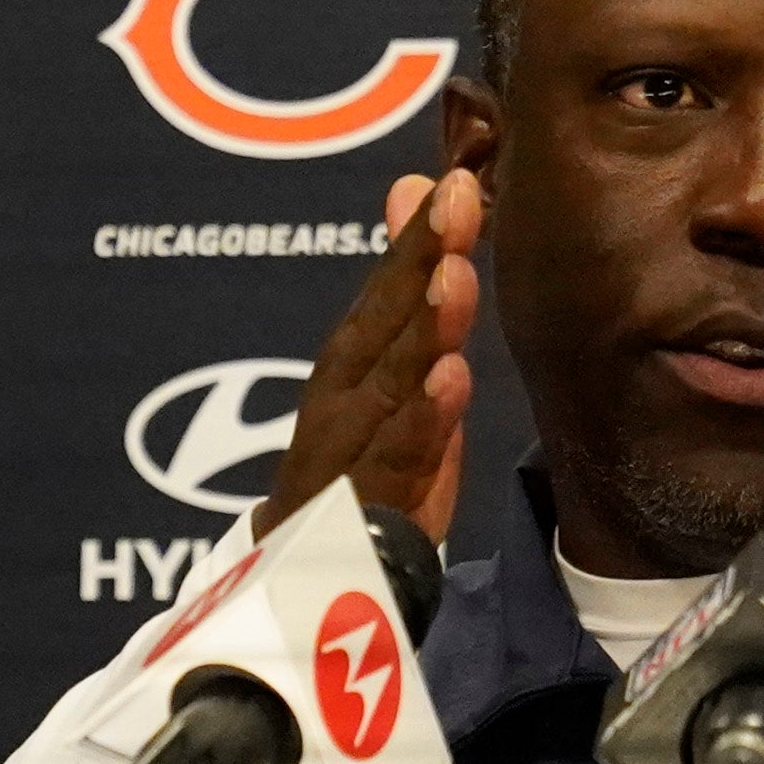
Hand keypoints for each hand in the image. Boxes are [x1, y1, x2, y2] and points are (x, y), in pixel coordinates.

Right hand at [251, 170, 481, 543]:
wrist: (302, 584)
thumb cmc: (359, 458)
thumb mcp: (389, 364)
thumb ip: (405, 279)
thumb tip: (417, 182)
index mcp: (357, 361)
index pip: (392, 286)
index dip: (421, 233)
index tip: (460, 179)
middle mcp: (345, 395)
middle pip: (385, 319)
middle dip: (420, 257)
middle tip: (457, 199)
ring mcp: (351, 450)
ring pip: (390, 382)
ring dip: (422, 329)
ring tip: (454, 276)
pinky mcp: (366, 508)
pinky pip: (397, 461)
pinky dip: (422, 420)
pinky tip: (450, 377)